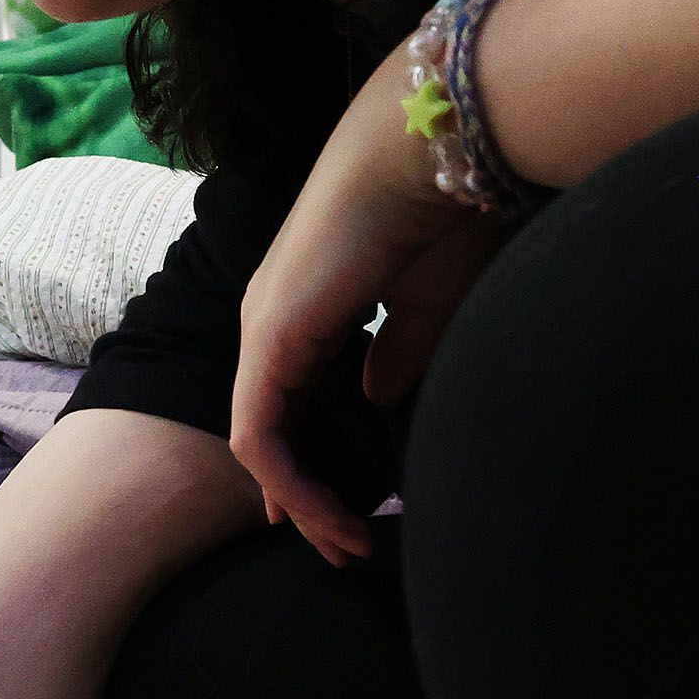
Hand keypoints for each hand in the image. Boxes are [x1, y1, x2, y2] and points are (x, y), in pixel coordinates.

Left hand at [231, 38, 511, 566]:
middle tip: (344, 549)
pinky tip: (324, 516)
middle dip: (304, 500)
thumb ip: (394, 355)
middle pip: (269, 433)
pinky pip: (259, 435)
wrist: (429, 149)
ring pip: (260, 444)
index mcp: (302, 313)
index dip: (312, 466)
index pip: (288, 407)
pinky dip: (288, 482)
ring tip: (345, 546)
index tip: (346, 514)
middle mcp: (270, 325)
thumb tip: (375, 401)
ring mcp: (261, 332)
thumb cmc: (439, 213)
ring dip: (301, 503)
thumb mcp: (423, 305)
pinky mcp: (268, 340)